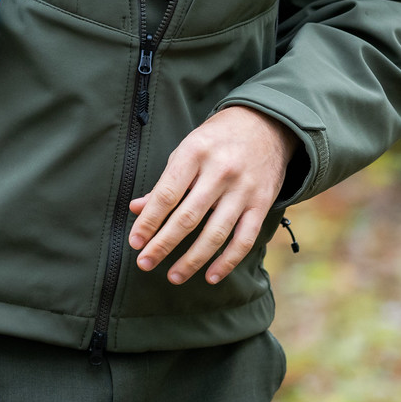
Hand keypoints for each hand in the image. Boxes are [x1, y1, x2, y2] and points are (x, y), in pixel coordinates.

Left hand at [129, 106, 296, 285]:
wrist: (266, 125)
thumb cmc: (216, 140)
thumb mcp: (186, 150)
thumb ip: (164, 182)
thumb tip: (136, 209)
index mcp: (194, 153)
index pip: (166, 194)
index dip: (149, 221)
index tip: (135, 242)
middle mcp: (220, 172)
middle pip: (188, 217)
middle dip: (164, 244)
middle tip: (145, 264)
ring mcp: (243, 190)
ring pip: (216, 233)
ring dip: (193, 259)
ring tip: (173, 276)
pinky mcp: (262, 204)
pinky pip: (244, 239)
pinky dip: (228, 261)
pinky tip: (211, 276)